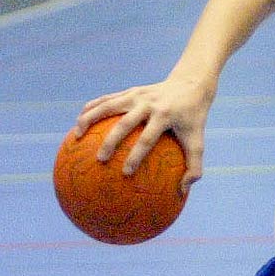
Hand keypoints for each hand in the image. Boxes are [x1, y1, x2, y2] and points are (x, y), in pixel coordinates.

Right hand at [75, 77, 211, 192]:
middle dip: (111, 141)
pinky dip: (91, 109)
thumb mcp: (198, 140)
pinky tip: (79, 123)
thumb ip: (194, 167)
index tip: (126, 173)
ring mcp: (137, 95)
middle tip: (100, 160)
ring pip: (108, 106)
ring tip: (76, 136)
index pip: (147, 139)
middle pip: (125, 123)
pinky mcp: (129, 91)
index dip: (136, 156)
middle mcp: (148, 103)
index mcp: (165, 115)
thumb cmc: (192, 118)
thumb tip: (182, 191)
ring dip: (90, 119)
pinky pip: (105, 100)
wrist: (190, 84)